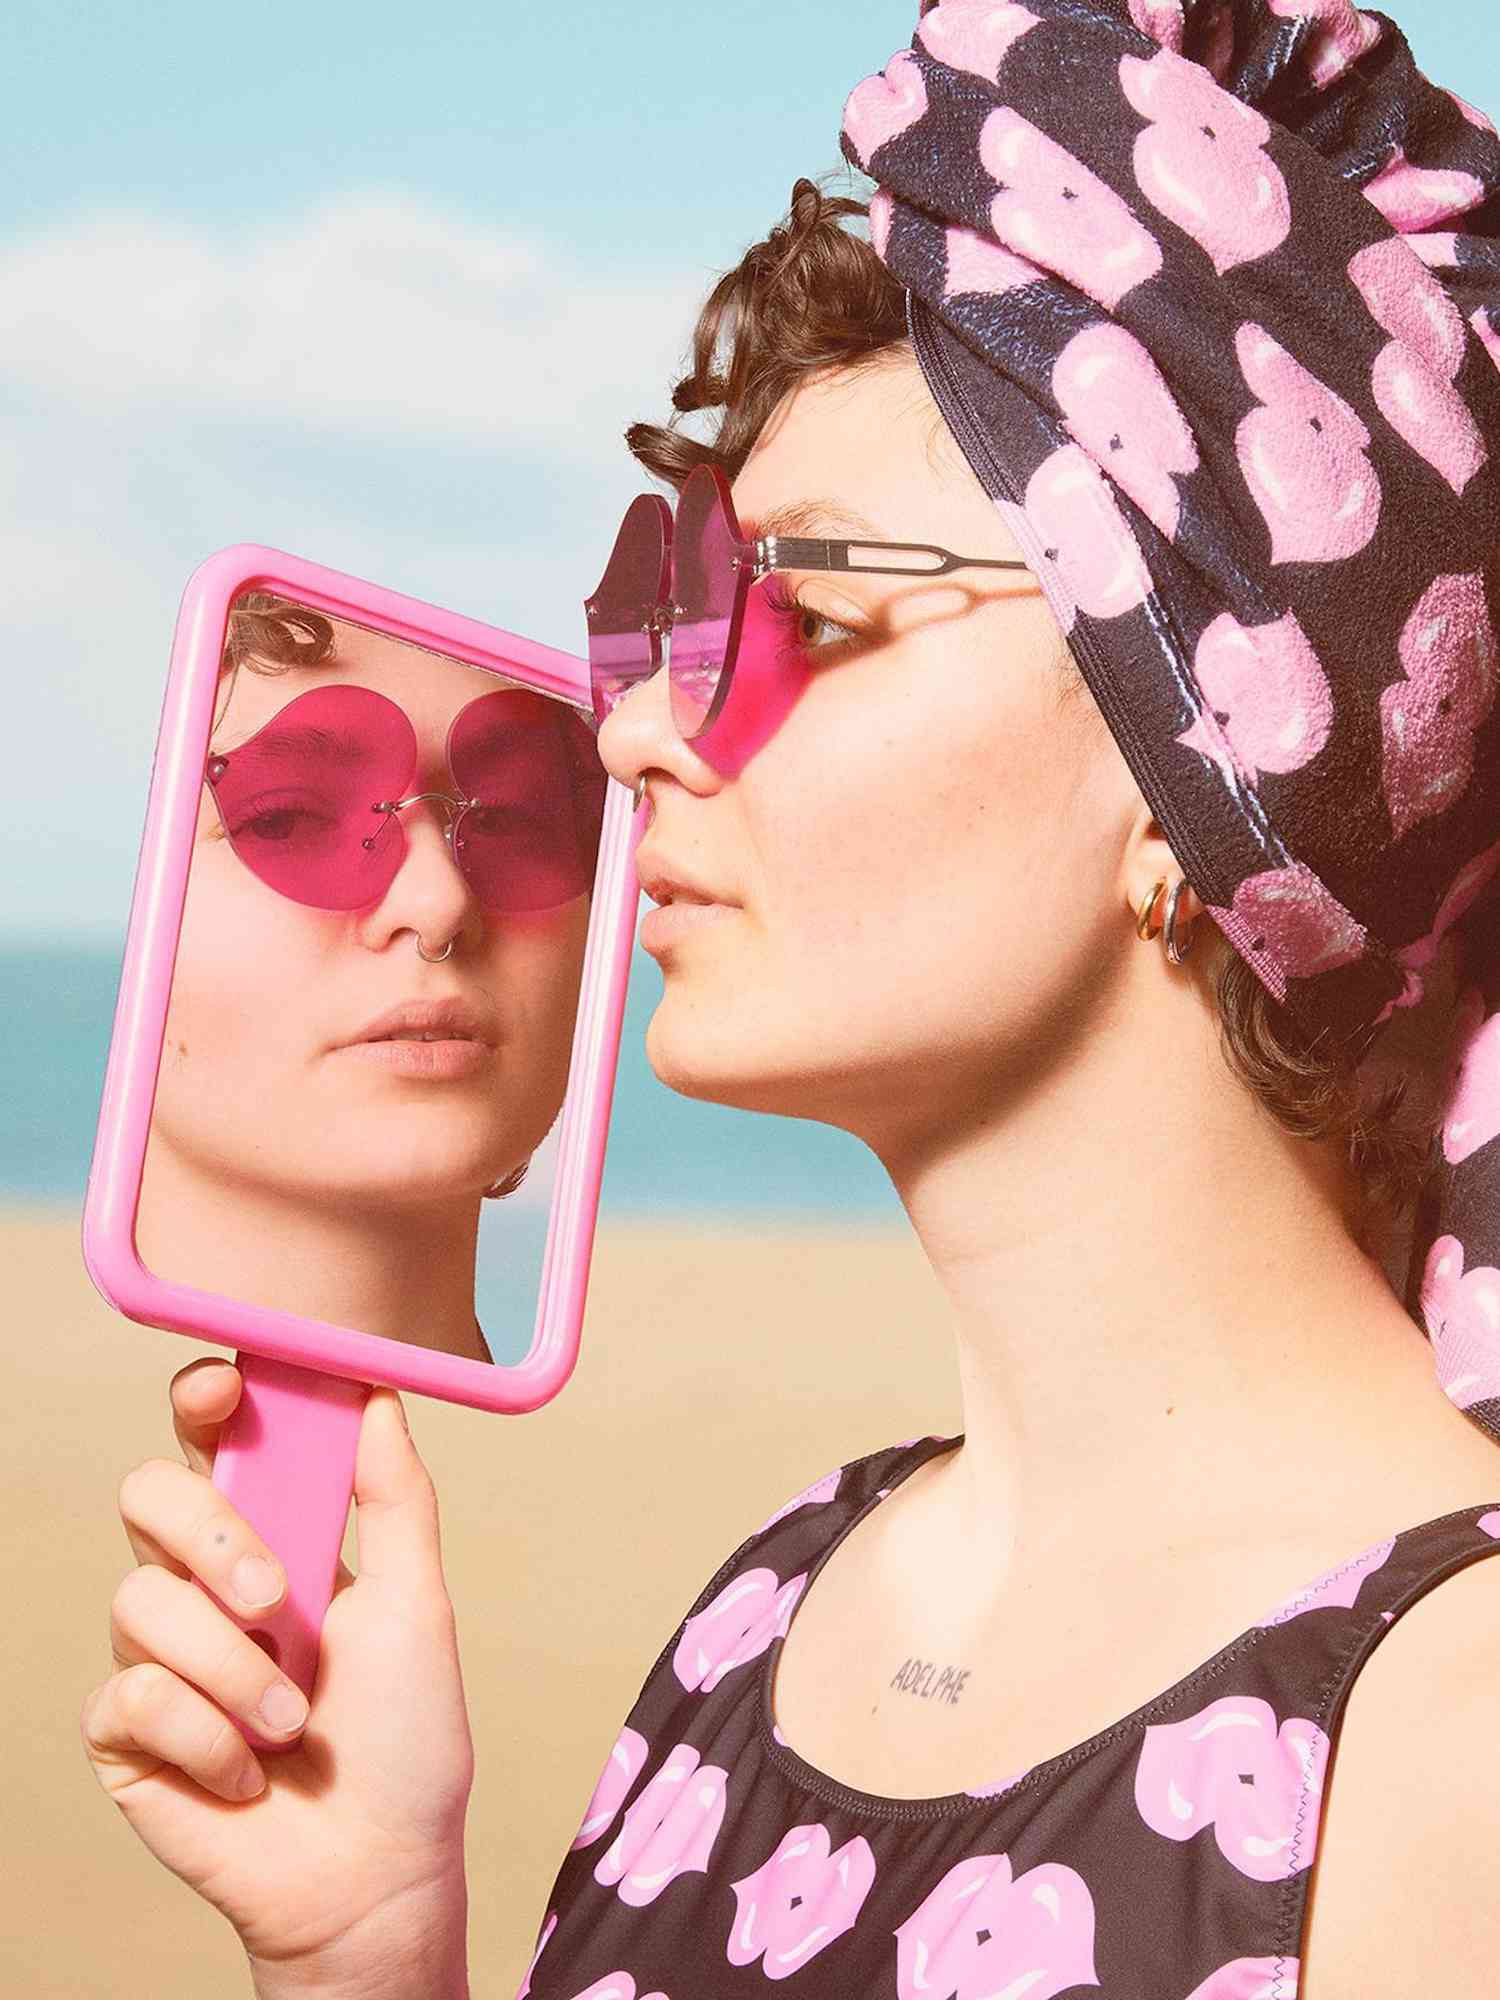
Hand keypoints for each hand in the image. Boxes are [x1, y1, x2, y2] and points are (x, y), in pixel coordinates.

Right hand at [80, 1359, 474, 1987]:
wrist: (376, 1869)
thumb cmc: (407, 1739)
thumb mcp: (418, 1604)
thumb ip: (394, 1499)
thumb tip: (377, 1391)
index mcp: (273, 1536)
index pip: (212, 1443)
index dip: (202, 1403)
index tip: (226, 1392)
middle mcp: (205, 1585)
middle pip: (146, 1496)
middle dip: (210, 1535)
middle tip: (273, 1596)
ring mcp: (160, 1658)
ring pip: (140, 1601)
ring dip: (231, 1668)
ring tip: (290, 1721)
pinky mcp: (128, 1735)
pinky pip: (134, 1697)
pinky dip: (207, 1737)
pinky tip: (247, 1773)